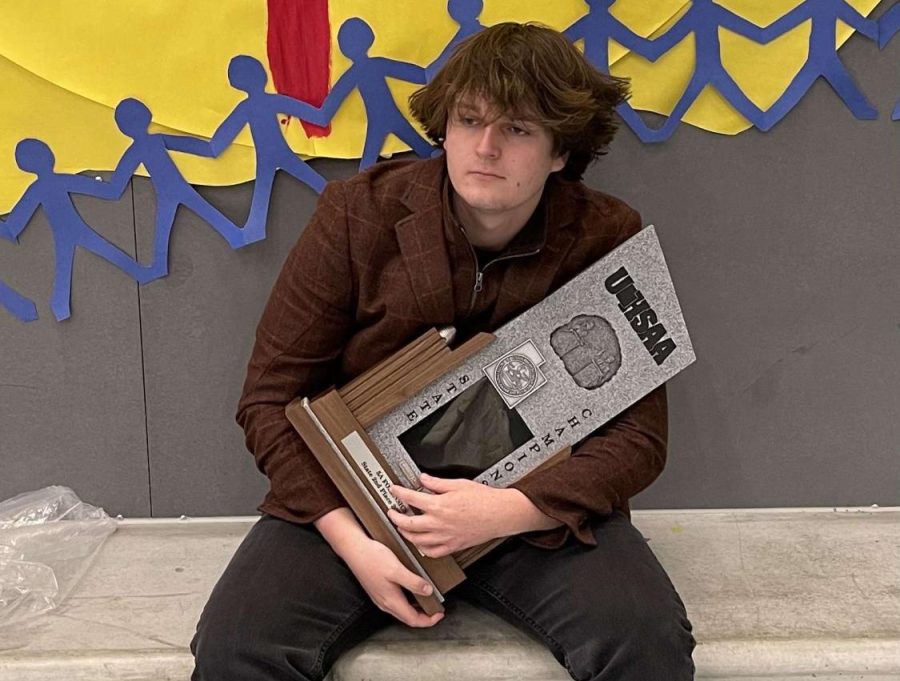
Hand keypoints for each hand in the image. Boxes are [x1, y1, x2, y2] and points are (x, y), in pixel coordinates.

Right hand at [341, 535, 443, 627]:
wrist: (354, 549)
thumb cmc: (372, 558)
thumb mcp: (396, 569)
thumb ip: (413, 582)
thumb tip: (428, 592)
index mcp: (391, 601)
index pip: (413, 620)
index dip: (429, 620)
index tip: (440, 613)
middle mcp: (384, 603)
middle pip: (408, 617)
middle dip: (424, 616)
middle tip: (437, 608)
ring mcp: (380, 597)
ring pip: (402, 610)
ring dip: (416, 608)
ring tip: (428, 600)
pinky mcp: (378, 590)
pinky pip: (396, 602)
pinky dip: (408, 601)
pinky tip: (412, 590)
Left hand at [388, 473, 528, 557]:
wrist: (499, 514)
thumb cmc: (483, 499)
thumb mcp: (458, 484)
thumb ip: (437, 483)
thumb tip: (424, 479)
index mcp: (439, 505)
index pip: (411, 498)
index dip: (399, 493)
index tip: (394, 490)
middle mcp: (439, 523)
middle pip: (408, 523)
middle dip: (396, 518)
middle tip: (392, 513)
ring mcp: (445, 537)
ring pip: (417, 540)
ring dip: (406, 534)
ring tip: (402, 528)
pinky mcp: (453, 546)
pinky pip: (433, 552)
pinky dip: (423, 549)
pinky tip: (421, 544)